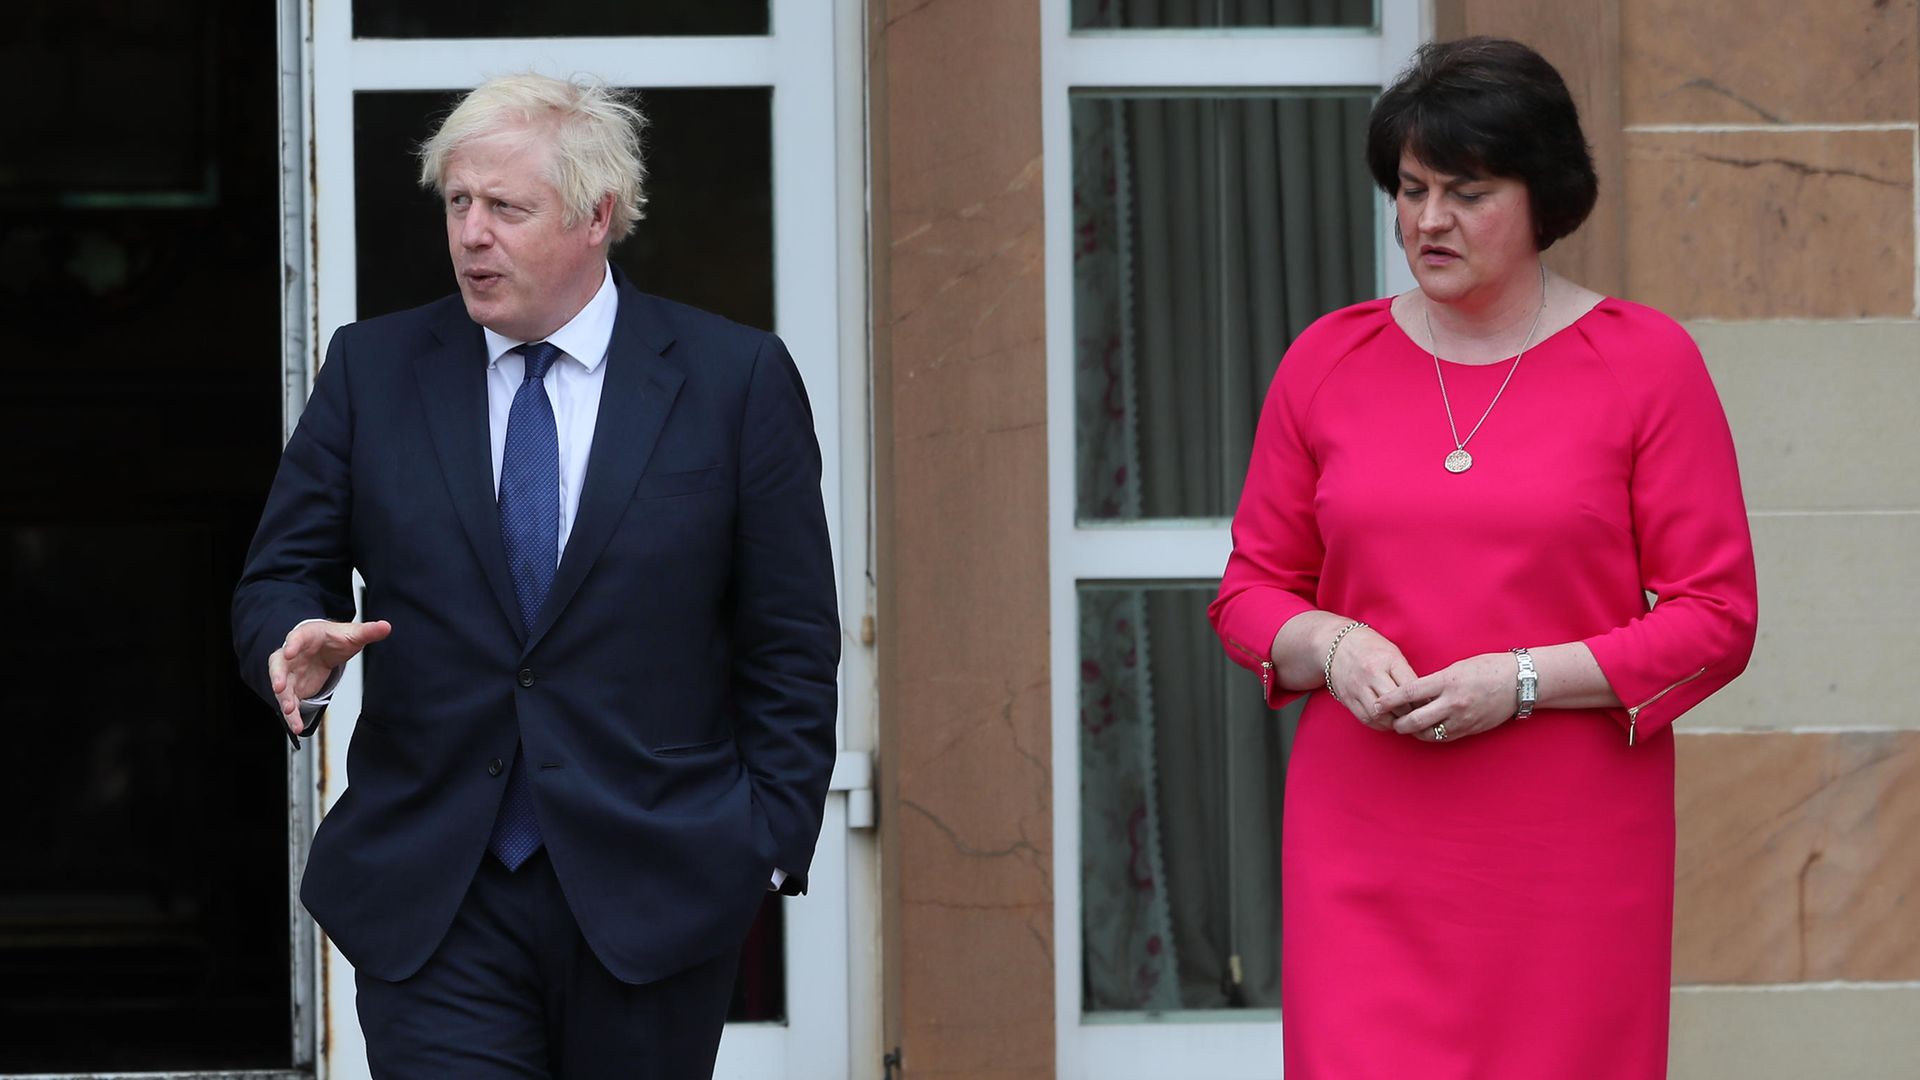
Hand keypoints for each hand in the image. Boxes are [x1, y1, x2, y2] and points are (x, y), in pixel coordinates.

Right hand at [268, 619, 391, 733]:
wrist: (327, 646)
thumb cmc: (333, 638)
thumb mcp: (352, 634)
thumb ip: (368, 631)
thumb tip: (385, 627)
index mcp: (306, 636)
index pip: (296, 637)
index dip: (292, 644)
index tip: (290, 651)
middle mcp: (292, 655)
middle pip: (278, 664)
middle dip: (278, 675)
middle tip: (279, 687)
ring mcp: (291, 673)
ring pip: (282, 687)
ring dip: (284, 700)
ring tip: (290, 712)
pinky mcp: (294, 688)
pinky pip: (289, 702)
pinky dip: (291, 715)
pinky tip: (296, 726)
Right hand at [1327, 626, 1418, 731]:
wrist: (1338, 645)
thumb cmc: (1372, 649)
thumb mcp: (1393, 654)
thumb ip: (1406, 675)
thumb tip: (1424, 699)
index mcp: (1388, 661)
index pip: (1411, 689)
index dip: (1423, 702)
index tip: (1428, 707)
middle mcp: (1372, 674)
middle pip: (1397, 705)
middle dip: (1409, 715)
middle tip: (1416, 717)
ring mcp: (1358, 687)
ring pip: (1381, 716)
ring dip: (1394, 723)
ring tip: (1401, 721)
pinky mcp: (1347, 698)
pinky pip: (1366, 719)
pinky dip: (1379, 724)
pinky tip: (1386, 721)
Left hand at [1378, 652, 1516, 742]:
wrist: (1518, 682)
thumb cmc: (1486, 668)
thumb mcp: (1456, 668)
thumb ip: (1434, 681)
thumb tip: (1413, 693)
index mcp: (1447, 681)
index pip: (1409, 692)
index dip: (1389, 700)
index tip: (1377, 704)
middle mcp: (1453, 702)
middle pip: (1415, 721)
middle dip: (1398, 724)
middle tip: (1391, 721)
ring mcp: (1462, 719)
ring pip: (1429, 734)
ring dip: (1414, 732)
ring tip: (1408, 726)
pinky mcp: (1470, 729)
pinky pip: (1445, 738)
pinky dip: (1432, 735)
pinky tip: (1427, 730)